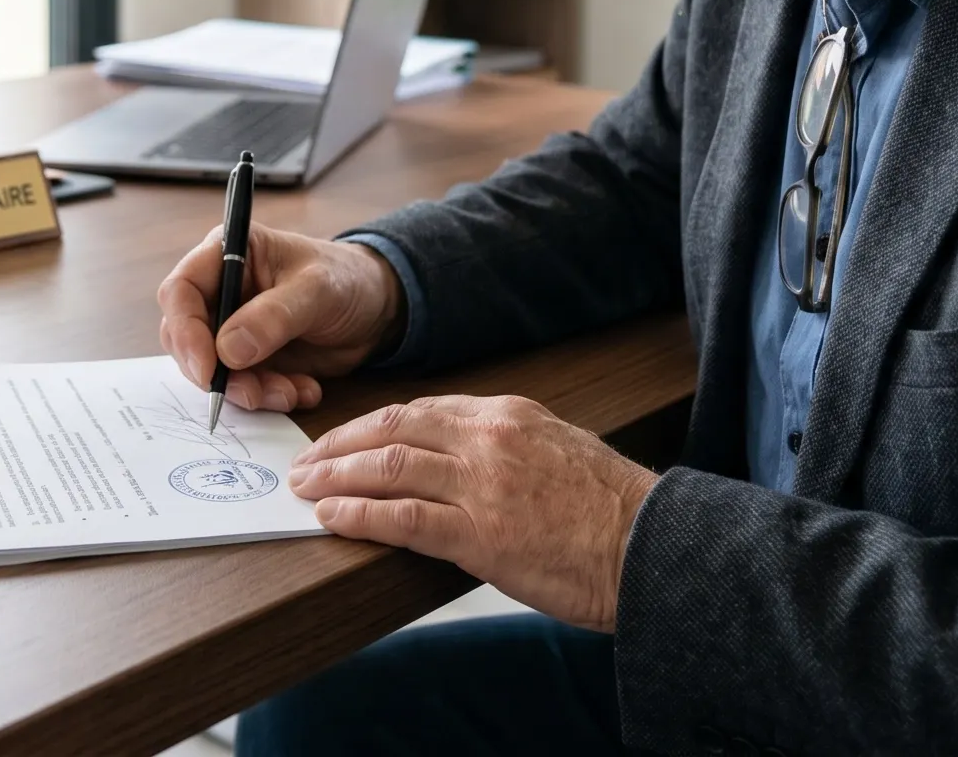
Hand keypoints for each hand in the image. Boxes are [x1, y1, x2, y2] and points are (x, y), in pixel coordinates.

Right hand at [156, 221, 403, 413]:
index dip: (185, 331)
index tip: (208, 370)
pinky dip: (269, 397)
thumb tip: (227, 350)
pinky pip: (241, 388)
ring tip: (291, 393)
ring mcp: (231, 328)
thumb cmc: (347, 279)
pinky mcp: (249, 360)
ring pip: (212, 370)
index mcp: (226, 254)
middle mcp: (220, 292)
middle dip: (215, 373)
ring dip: (248, 391)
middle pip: (185, 338)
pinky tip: (304, 390)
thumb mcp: (317, 290)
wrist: (378, 309)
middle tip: (252, 393)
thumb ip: (273, 316)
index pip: (180, 291)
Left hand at [290, 395, 657, 631]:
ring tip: (306, 491)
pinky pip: (401, 518)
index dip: (370, 427)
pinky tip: (332, 520)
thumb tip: (462, 462)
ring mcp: (482, 484)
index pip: (419, 410)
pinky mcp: (480, 533)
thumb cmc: (613, 513)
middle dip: (339, 447)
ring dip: (336, 479)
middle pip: (392, 429)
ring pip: (388, 467)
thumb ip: (508, 448)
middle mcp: (488, 438)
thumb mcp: (559, 453)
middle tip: (305, 464)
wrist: (652, 548)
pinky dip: (358, 516)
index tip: (342, 442)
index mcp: (507, 414)